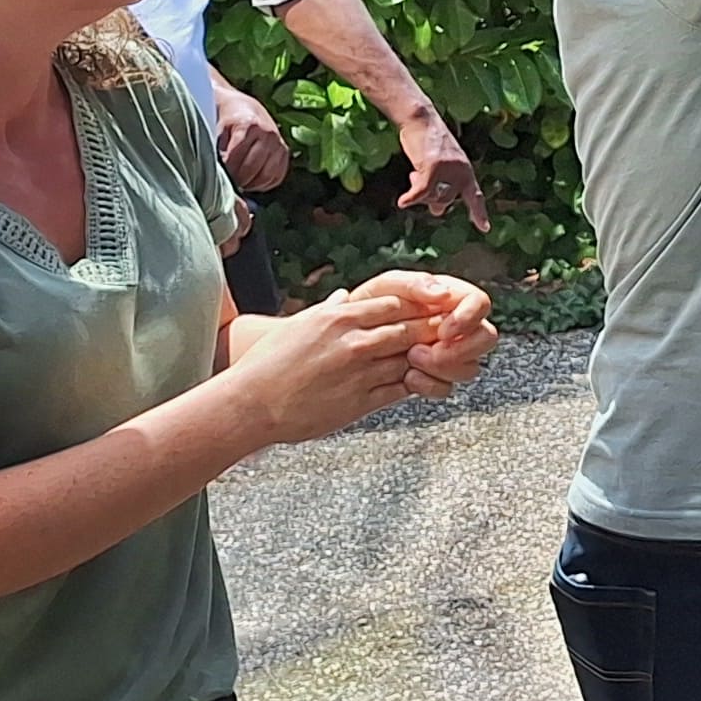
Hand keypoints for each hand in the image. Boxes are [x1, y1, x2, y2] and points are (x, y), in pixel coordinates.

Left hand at [213, 81, 290, 194]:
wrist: (244, 107)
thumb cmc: (227, 119)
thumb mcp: (218, 128)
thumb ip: (218, 149)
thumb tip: (219, 173)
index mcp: (249, 125)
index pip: (235, 158)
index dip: (224, 169)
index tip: (218, 172)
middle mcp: (268, 134)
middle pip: (251, 169)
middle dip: (236, 178)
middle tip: (227, 180)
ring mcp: (279, 144)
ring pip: (265, 176)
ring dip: (250, 183)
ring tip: (238, 181)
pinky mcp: (285, 153)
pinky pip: (276, 177)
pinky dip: (263, 183)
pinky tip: (252, 179)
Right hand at [220, 288, 431, 442]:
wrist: (250, 405)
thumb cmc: (267, 364)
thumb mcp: (298, 326)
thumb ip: (327, 309)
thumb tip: (343, 295)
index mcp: (339, 318)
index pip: (395, 302)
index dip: (417, 305)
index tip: (430, 308)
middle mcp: (354, 342)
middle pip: (411, 328)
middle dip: (432, 329)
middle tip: (450, 331)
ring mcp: (360, 372)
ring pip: (411, 359)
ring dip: (430, 357)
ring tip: (444, 356)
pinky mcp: (361, 401)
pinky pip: (401, 389)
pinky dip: (418, 384)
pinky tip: (425, 381)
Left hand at [349, 267, 499, 399]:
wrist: (344, 341)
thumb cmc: (367, 306)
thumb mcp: (387, 287)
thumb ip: (415, 284)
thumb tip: (444, 293)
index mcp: (450, 299)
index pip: (480, 303)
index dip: (469, 318)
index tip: (445, 330)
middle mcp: (457, 327)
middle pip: (486, 338)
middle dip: (459, 349)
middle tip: (424, 351)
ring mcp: (449, 354)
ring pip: (471, 367)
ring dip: (442, 367)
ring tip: (410, 361)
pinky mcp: (436, 377)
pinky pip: (448, 387)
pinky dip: (429, 385)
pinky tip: (408, 378)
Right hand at [395, 112, 491, 231]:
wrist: (421, 119)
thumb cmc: (427, 141)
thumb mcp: (439, 165)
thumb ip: (441, 186)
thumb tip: (437, 211)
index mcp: (466, 170)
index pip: (475, 196)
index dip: (479, 212)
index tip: (484, 229)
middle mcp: (461, 171)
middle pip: (445, 200)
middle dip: (430, 197)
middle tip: (416, 181)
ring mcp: (449, 169)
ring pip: (432, 196)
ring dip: (419, 191)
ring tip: (413, 174)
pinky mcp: (434, 166)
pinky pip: (422, 191)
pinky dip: (412, 197)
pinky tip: (403, 202)